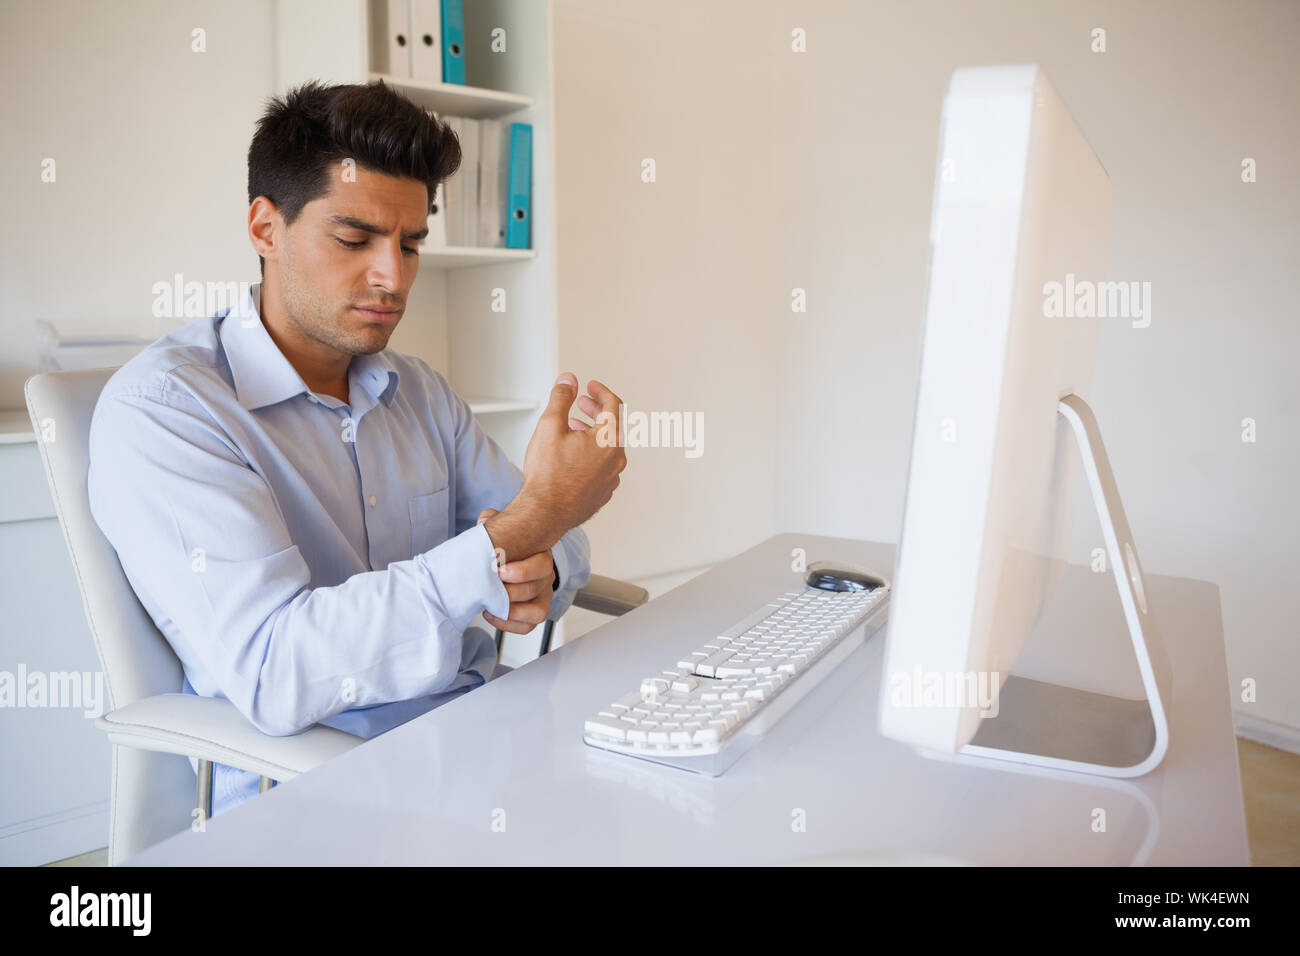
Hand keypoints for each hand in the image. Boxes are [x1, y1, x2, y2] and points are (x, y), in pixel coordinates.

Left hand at [477, 508, 554, 634]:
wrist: (504, 563)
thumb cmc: (504, 549)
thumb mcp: (499, 530)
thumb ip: (493, 521)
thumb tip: (486, 520)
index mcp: (540, 557)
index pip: (542, 565)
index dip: (522, 571)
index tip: (499, 571)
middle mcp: (545, 579)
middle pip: (536, 589)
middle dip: (511, 591)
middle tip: (492, 588)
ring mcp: (541, 598)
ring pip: (538, 611)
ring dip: (514, 611)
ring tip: (492, 605)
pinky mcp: (533, 614)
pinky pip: (528, 626)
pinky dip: (509, 624)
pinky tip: (491, 613)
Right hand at [481, 373, 626, 563]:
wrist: (545, 513)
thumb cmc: (547, 475)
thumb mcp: (550, 425)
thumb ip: (562, 398)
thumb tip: (569, 381)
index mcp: (608, 440)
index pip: (613, 405)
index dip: (601, 391)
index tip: (591, 387)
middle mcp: (616, 459)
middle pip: (612, 426)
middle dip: (596, 410)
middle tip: (582, 403)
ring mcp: (612, 478)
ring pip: (608, 447)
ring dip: (592, 433)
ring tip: (573, 427)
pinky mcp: (603, 492)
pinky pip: (603, 466)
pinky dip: (592, 454)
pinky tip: (574, 454)